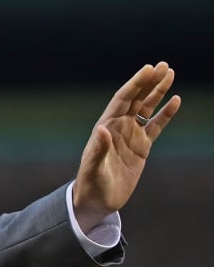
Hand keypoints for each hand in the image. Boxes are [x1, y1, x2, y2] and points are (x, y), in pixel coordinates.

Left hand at [73, 62, 180, 230]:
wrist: (97, 200)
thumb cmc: (91, 184)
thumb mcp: (94, 168)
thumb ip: (98, 149)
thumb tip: (102, 129)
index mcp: (106, 126)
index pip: (122, 99)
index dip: (135, 84)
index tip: (148, 69)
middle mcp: (118, 127)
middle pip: (136, 99)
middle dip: (149, 82)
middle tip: (164, 65)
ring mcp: (131, 136)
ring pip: (147, 109)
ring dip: (158, 92)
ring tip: (170, 74)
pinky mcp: (142, 147)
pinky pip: (156, 126)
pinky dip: (165, 114)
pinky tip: (175, 101)